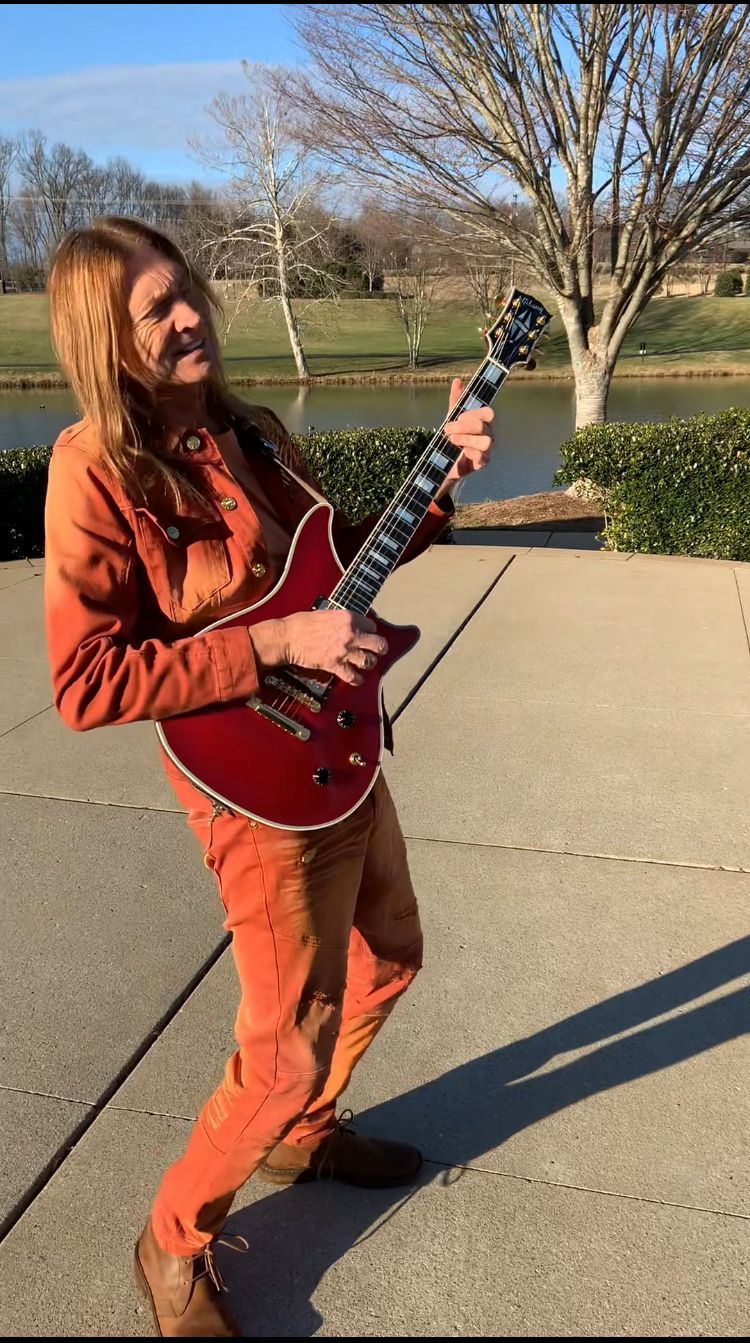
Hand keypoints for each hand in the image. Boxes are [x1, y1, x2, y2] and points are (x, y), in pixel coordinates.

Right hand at [249, 611, 387, 685]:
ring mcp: (343, 651)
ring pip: (368, 661)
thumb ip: (340, 620)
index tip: (367, 633)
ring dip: (369, 663)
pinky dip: (356, 679)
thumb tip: (347, 624)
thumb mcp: (326, 614)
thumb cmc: (301, 623)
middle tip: (380, 650)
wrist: (288, 637)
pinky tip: (358, 679)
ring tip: (368, 663)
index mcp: (348, 618)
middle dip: (380, 647)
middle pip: (378, 643)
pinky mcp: (334, 665)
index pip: (371, 625)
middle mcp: (350, 634)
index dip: (370, 630)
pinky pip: (352, 676)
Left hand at [436, 377, 494, 498]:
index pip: (488, 413)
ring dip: (466, 439)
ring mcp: (487, 449)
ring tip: (452, 441)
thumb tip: (457, 380)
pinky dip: (470, 453)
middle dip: (462, 427)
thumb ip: (455, 400)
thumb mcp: (451, 417)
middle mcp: (488, 434)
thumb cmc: (452, 437)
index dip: (473, 414)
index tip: (457, 417)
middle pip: (482, 426)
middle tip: (446, 430)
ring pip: (486, 442)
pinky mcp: (482, 463)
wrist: (444, 461)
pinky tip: (461, 453)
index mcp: (483, 421)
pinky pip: (482, 457)